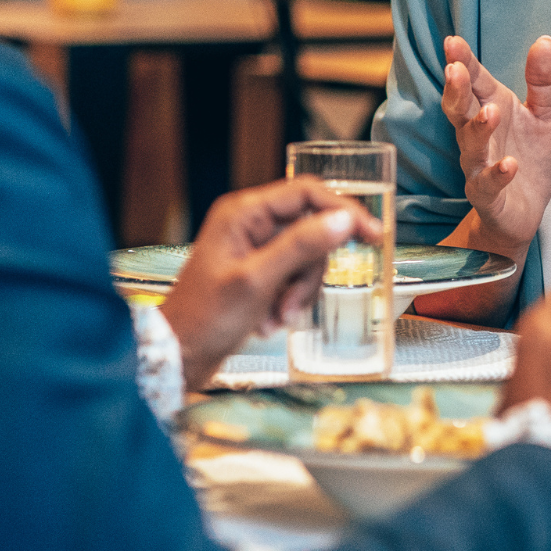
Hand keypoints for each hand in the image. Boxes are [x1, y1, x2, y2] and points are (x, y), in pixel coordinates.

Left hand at [161, 179, 380, 390]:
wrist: (178, 356)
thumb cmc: (203, 318)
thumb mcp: (257, 280)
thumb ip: (302, 246)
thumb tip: (344, 220)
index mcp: (244, 213)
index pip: (308, 194)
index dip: (344, 211)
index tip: (372, 233)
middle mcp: (251, 225)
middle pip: (312, 230)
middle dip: (310, 271)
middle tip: (296, 300)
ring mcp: (255, 249)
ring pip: (307, 258)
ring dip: (299, 292)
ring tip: (277, 316)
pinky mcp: (260, 272)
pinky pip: (295, 276)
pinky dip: (290, 300)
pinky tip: (268, 320)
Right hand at [441, 34, 550, 261]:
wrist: (529, 210)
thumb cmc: (532, 156)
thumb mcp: (547, 113)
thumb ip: (544, 80)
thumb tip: (544, 40)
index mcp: (492, 107)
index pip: (474, 81)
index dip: (463, 61)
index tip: (453, 41)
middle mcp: (479, 134)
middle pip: (461, 109)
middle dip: (456, 89)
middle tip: (455, 69)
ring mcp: (480, 165)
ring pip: (472, 145)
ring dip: (479, 129)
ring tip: (491, 112)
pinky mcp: (488, 195)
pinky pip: (487, 185)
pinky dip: (497, 175)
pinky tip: (509, 165)